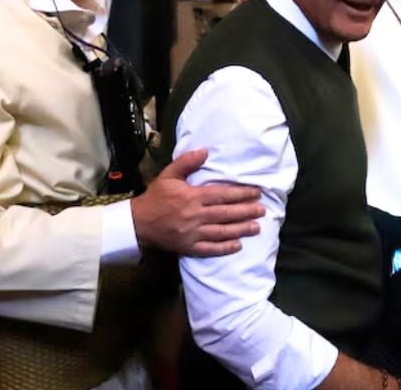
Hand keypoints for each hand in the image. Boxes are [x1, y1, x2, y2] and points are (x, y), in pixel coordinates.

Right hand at [132, 148, 265, 256]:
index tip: (256, 193)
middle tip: (262, 210)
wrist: (138, 223)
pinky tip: (238, 245)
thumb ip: (187, 162)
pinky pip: (210, 248)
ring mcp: (192, 233)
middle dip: (246, 211)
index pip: (222, 195)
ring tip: (256, 227)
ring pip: (221, 231)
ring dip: (240, 229)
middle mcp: (194, 215)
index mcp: (192, 197)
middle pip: (226, 213)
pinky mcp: (189, 247)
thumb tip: (205, 151)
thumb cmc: (156, 197)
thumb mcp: (169, 175)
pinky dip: (225, 248)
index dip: (241, 194)